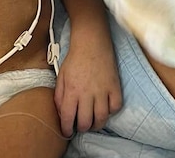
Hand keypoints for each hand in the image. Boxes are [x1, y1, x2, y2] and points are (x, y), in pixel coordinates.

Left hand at [55, 22, 122, 136]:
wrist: (91, 42)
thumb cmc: (74, 59)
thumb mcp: (61, 76)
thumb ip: (59, 96)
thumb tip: (61, 113)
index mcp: (71, 91)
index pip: (67, 118)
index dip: (66, 129)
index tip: (67, 132)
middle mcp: (87, 94)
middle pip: (85, 122)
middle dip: (81, 128)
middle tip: (80, 126)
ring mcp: (102, 91)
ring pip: (101, 118)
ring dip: (96, 125)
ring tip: (93, 123)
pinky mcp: (114, 87)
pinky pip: (115, 107)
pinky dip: (111, 111)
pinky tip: (105, 108)